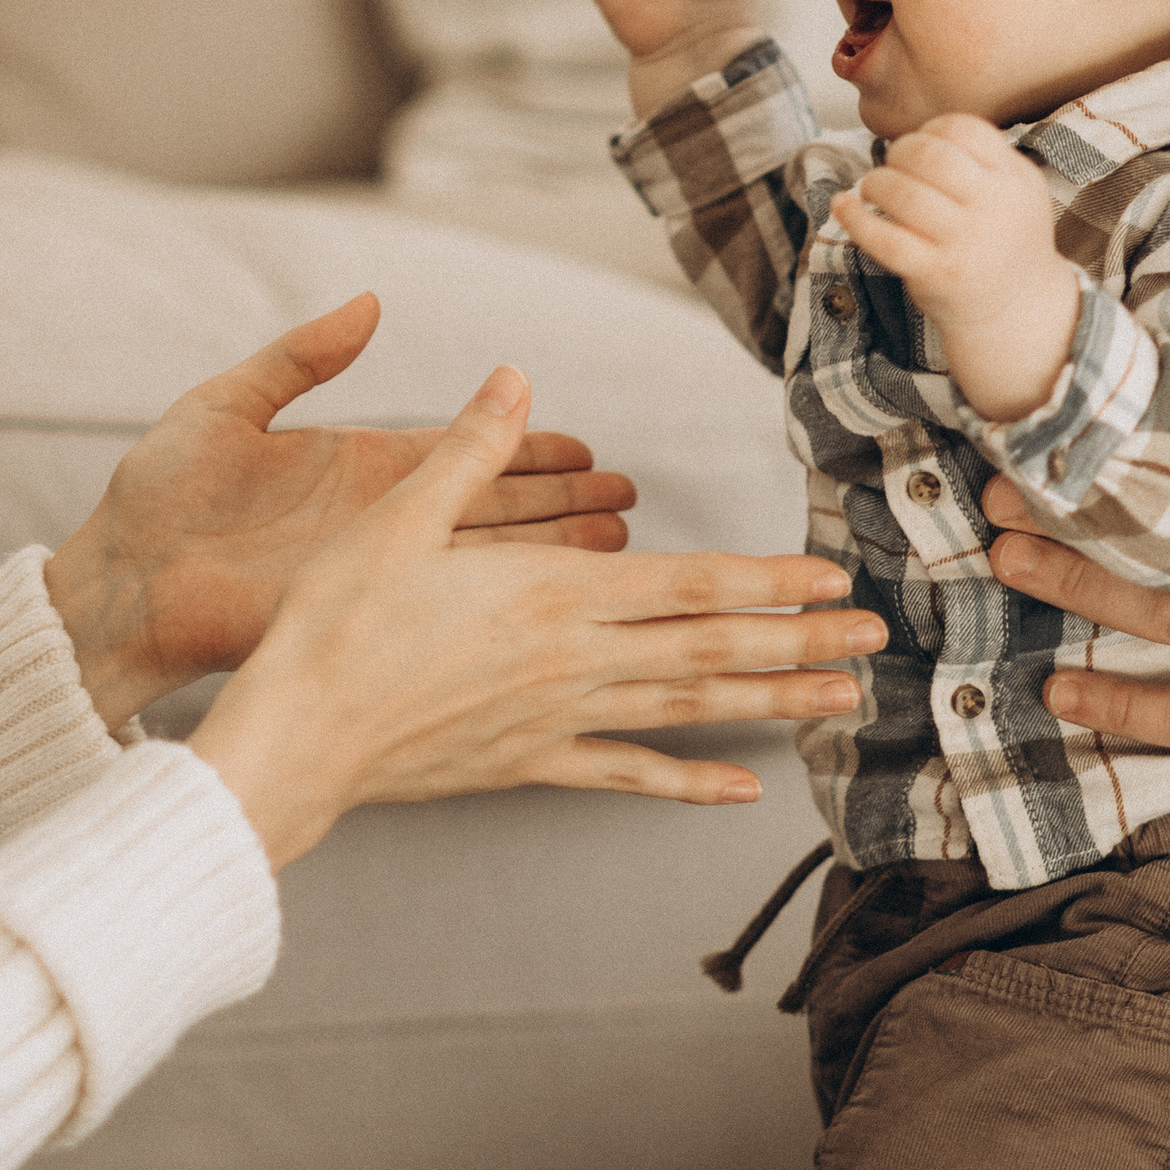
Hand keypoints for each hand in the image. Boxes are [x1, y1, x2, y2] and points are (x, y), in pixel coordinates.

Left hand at [44, 294, 637, 727]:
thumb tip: (370, 301)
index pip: (463, 449)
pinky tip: (552, 597)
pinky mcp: (355, 611)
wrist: (118, 578)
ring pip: (483, 558)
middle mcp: (378, 519)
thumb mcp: (228, 403)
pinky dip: (500, 600)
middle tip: (629, 499)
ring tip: (616, 544)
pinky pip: (442, 604)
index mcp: (357, 463)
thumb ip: (303, 354)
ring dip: (549, 552)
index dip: (525, 445)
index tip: (587, 447)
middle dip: (563, 503)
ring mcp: (371, 570)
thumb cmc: (157, 494)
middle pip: (492, 505)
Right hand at [192, 361, 885, 869]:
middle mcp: (575, 661)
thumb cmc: (332, 625)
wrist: (294, 738)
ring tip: (843, 701)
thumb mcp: (396, 518)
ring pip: (689, 709)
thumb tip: (514, 378)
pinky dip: (688, 783)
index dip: (769, 577)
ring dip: (772, 703)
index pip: (690, 582)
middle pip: (712, 647)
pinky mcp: (528, 765)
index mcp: (554, 594)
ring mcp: (558, 720)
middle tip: (875, 638)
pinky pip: (626, 774)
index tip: (834, 575)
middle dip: (800, 640)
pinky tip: (739, 791)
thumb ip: (469, 450)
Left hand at [830, 116, 1079, 422]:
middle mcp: (993, 207)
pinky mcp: (934, 273)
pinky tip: (843, 206)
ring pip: (901, 193)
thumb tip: (917, 135)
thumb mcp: (1016, 192)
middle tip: (893, 168)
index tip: (921, 148)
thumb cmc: (1003, 240)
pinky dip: (852, 217)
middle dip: (898, 153)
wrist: (1015, 310)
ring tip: (874, 191)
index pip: (963, 129)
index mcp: (1015, 178)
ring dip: (874, 183)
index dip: (930, 131)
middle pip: (928, 155)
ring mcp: (963, 243)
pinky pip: (882, 238)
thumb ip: (980, 159)